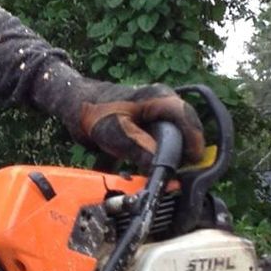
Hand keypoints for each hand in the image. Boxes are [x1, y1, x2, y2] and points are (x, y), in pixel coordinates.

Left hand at [70, 83, 207, 168]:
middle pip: (187, 129)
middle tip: (174, 171)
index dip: (194, 145)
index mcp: (160, 98)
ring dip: (171, 153)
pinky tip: (149, 164)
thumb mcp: (118, 135)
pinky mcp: (151, 120)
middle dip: (183, 151)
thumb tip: (166, 172)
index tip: (190, 166)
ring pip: (177, 135)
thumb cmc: (95, 113)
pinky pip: (164, 137)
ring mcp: (158, 110)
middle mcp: (164, 101)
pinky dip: (160, 152)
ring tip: (160, 169)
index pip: (190, 121)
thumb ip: (143, 152)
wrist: (76, 105)